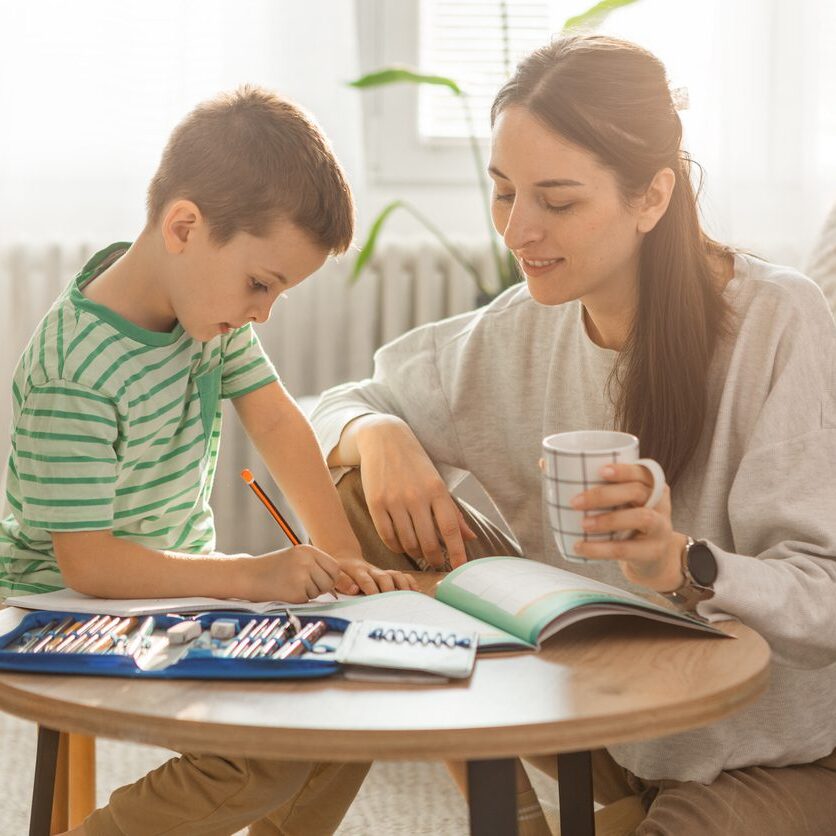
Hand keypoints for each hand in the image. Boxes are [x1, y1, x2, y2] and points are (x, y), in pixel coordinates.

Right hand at [247, 544, 342, 602]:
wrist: (249, 575)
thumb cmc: (273, 567)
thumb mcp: (295, 557)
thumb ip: (315, 564)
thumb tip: (339, 580)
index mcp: (308, 550)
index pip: (334, 566)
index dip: (331, 576)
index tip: (324, 580)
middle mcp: (307, 562)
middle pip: (330, 581)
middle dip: (323, 587)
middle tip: (308, 585)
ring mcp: (301, 577)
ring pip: (319, 592)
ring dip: (310, 593)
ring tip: (292, 585)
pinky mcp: (295, 592)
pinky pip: (308, 599)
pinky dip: (300, 598)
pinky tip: (286, 591)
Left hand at [331, 554, 417, 594]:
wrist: (345, 557)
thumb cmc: (340, 571)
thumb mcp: (334, 575)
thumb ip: (342, 582)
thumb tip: (354, 589)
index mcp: (357, 571)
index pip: (365, 579)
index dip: (371, 588)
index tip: (375, 597)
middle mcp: (372, 571)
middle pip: (384, 577)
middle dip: (390, 589)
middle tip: (394, 602)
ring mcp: (381, 572)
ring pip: (396, 575)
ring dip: (404, 586)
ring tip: (410, 598)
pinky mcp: (388, 574)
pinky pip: (402, 576)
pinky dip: (410, 583)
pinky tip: (418, 592)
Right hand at [355, 416, 476, 568]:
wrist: (384, 438)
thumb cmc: (415, 463)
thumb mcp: (438, 482)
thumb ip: (453, 512)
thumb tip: (471, 538)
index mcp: (437, 490)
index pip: (451, 528)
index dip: (457, 552)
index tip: (460, 569)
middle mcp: (416, 496)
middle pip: (429, 541)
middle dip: (435, 558)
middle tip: (437, 564)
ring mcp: (394, 500)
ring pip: (408, 542)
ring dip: (415, 553)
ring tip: (419, 552)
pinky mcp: (375, 503)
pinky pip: (387, 536)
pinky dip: (395, 546)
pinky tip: (401, 545)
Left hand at [569, 462, 686, 591]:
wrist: (651, 557)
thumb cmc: (626, 519)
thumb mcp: (617, 501)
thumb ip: (589, 482)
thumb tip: (545, 463)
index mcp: (651, 484)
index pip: (641, 471)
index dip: (623, 470)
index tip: (600, 470)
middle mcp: (659, 502)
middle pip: (637, 492)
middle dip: (605, 495)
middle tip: (575, 502)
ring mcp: (660, 528)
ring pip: (641, 518)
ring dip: (609, 520)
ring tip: (583, 524)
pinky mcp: (652, 552)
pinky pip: (627, 549)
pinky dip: (601, 549)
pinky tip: (580, 547)